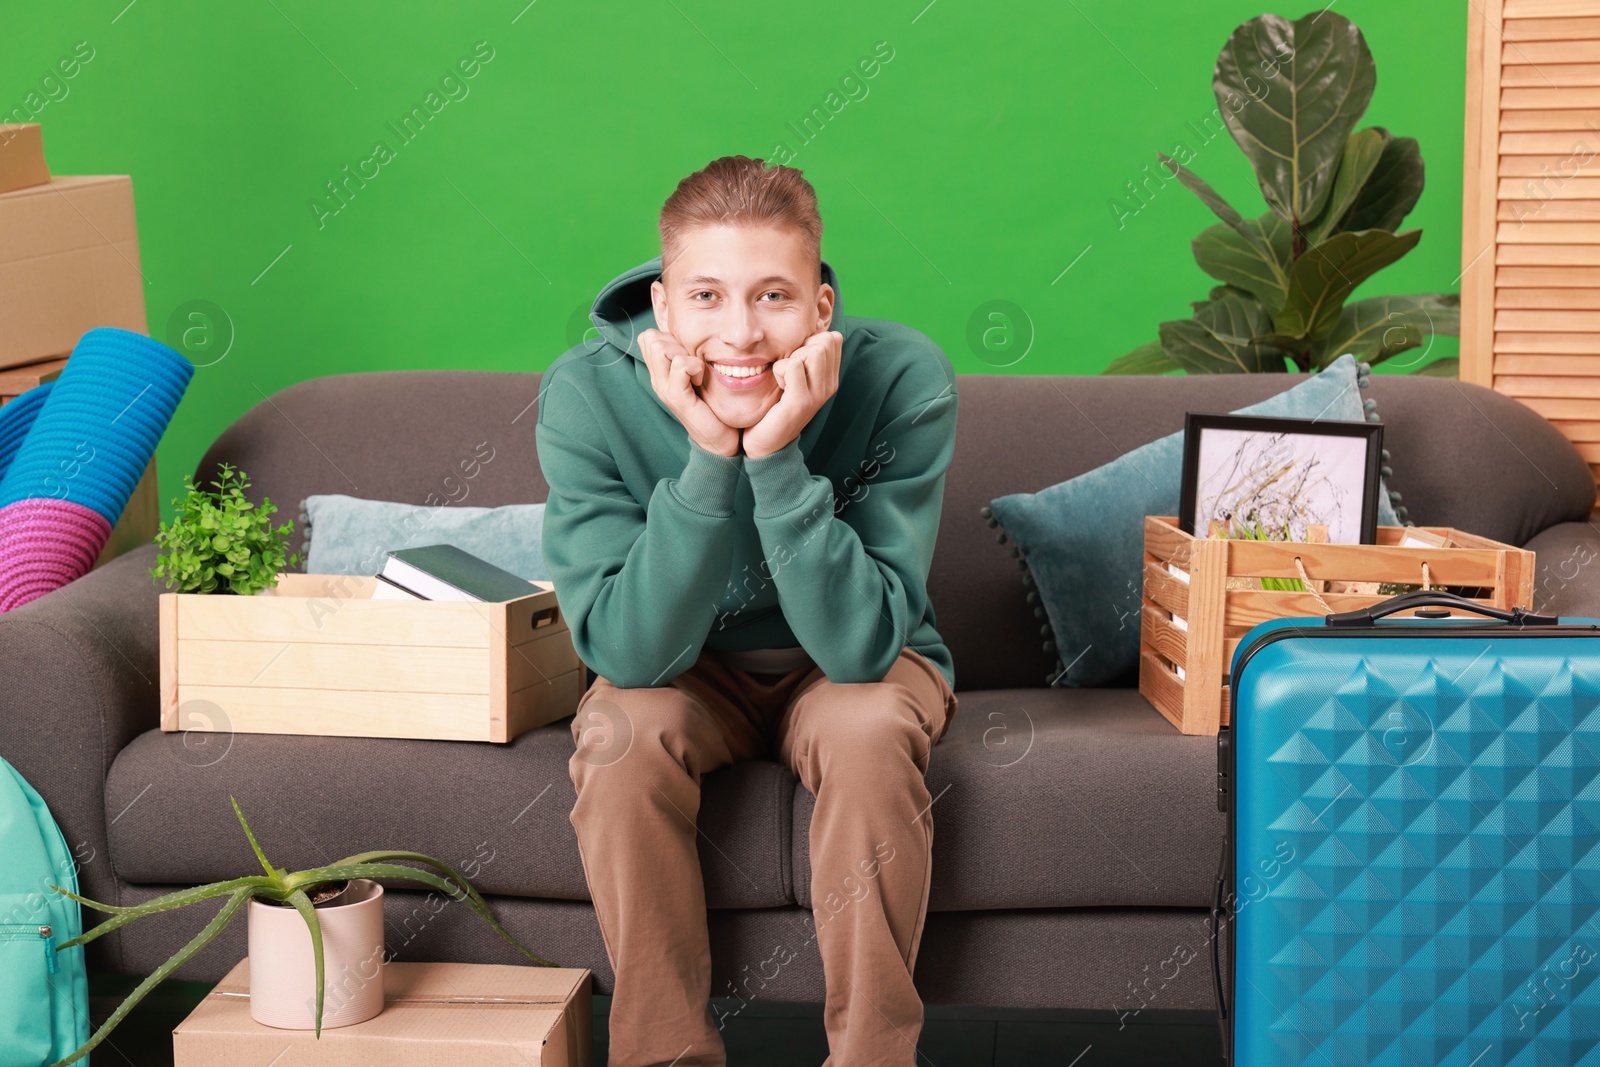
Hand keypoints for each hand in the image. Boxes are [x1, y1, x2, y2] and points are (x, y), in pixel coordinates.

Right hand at [638, 327, 740, 457]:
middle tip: (693, 362)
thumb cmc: (712, 406)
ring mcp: (663, 388)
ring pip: (660, 346)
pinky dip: (695, 367)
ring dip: (685, 353)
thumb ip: (689, 357)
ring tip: (697, 372)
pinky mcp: (677, 397)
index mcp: (660, 373)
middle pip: (651, 337)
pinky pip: (680, 365)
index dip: (670, 336)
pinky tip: (702, 381)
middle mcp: (656, 379)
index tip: (689, 354)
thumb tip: (693, 334)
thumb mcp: (697, 375)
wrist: (719, 441)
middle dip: (676, 342)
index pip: (648, 336)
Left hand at [742, 330, 842, 459]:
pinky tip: (778, 387)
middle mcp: (829, 386)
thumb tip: (809, 325)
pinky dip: (779, 371)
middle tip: (788, 371)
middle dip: (800, 348)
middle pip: (824, 340)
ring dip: (790, 359)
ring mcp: (818, 395)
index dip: (810, 341)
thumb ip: (803, 354)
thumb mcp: (793, 376)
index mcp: (830, 377)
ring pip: (812, 350)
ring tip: (784, 379)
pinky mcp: (801, 402)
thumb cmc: (774, 404)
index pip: (832, 338)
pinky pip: (793, 365)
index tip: (796, 360)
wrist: (765, 442)